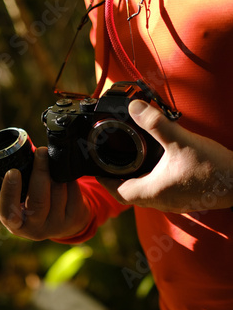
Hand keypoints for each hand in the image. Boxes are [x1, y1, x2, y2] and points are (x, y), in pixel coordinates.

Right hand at [0, 147, 90, 239]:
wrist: (63, 221)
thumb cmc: (31, 205)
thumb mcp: (14, 199)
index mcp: (15, 224)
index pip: (8, 212)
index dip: (10, 191)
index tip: (13, 171)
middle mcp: (36, 229)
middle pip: (39, 201)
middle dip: (40, 173)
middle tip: (41, 152)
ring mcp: (56, 226)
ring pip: (58, 194)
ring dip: (55, 172)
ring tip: (51, 158)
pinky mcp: (74, 219)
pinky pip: (73, 194)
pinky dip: (68, 178)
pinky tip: (64, 170)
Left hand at [97, 99, 232, 212]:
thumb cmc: (213, 168)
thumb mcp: (180, 141)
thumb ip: (156, 123)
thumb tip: (134, 107)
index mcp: (152, 192)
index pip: (117, 192)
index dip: (104, 181)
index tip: (96, 169)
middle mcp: (160, 201)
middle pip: (128, 194)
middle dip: (117, 179)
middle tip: (111, 161)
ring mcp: (173, 202)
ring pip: (144, 193)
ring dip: (135, 179)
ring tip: (131, 160)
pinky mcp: (183, 198)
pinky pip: (160, 191)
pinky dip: (152, 180)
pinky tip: (158, 165)